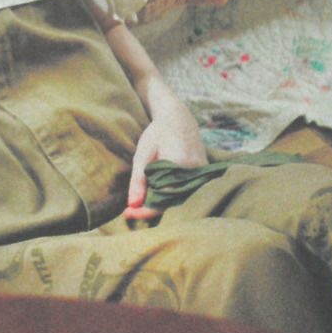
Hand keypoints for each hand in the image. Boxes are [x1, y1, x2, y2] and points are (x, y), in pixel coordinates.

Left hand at [124, 97, 207, 220]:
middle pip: (172, 204)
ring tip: (141, 204)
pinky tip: (156, 195)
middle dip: (150, 210)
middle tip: (130, 211)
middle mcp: (195, 173)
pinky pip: (187, 193)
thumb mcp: (143, 154)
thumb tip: (132, 205)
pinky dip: (171, 197)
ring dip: (161, 205)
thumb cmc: (157, 134)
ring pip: (180, 200)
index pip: (162, 201)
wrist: (178, 119)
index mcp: (179, 166)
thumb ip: (138, 180)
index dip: (144, 211)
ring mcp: (202, 175)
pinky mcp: (204, 176)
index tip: (127, 213)